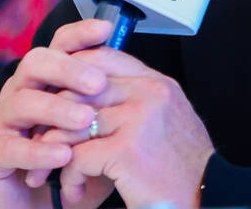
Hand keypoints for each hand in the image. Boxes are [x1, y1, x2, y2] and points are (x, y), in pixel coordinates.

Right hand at [0, 19, 113, 208]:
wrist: (37, 204)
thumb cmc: (71, 162)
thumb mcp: (97, 132)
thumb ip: (111, 107)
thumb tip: (146, 81)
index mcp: (46, 80)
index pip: (59, 45)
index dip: (80, 34)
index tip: (106, 29)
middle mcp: (20, 91)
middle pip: (36, 62)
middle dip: (68, 69)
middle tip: (98, 83)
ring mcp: (1, 120)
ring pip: (22, 101)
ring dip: (56, 109)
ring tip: (84, 120)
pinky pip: (9, 146)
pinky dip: (38, 151)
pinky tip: (62, 156)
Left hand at [38, 46, 214, 208]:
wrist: (208, 197)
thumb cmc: (182, 169)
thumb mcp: (166, 120)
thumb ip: (136, 100)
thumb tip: (89, 94)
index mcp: (158, 83)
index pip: (103, 57)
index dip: (71, 75)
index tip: (56, 100)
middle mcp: (150, 93)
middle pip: (80, 88)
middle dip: (53, 118)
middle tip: (42, 142)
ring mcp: (138, 119)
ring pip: (72, 124)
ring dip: (55, 153)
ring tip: (52, 173)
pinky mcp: (126, 150)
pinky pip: (77, 158)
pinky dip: (70, 178)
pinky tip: (76, 192)